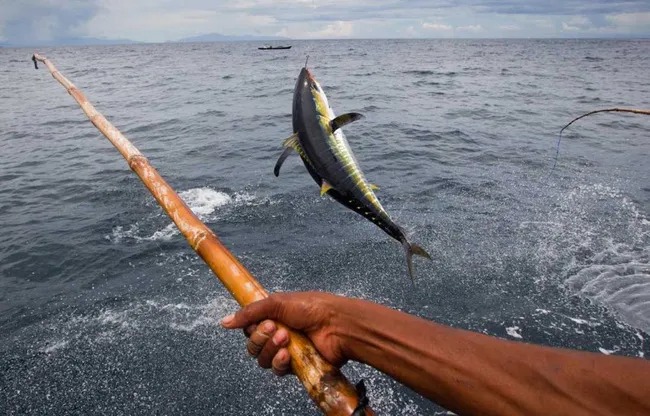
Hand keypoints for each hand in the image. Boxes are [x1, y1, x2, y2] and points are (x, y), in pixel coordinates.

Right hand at [221, 292, 350, 375]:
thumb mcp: (277, 302)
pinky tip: (288, 355)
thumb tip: (225, 322)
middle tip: (277, 329)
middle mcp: (278, 333)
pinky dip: (279, 362)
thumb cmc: (312, 308)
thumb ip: (249, 312)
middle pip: (253, 345)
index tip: (265, 321)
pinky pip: (276, 370)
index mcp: (274, 316)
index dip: (252, 328)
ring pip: (263, 359)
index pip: (250, 328)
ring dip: (271, 349)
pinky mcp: (295, 365)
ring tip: (287, 339)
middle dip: (261, 338)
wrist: (337, 325)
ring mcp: (287, 350)